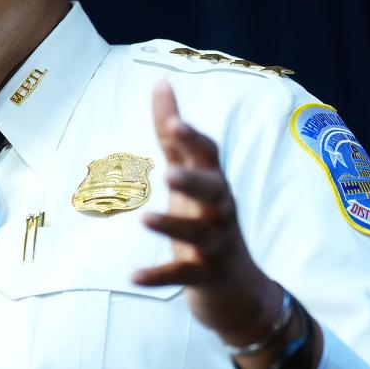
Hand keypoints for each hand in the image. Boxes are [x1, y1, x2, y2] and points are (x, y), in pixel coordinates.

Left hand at [133, 81, 283, 347]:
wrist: (237, 287)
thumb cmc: (207, 217)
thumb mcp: (190, 174)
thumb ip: (172, 133)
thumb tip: (160, 82)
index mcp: (214, 182)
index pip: (209, 155)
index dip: (193, 139)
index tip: (174, 123)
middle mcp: (219, 210)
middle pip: (213, 192)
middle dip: (193, 182)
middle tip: (168, 174)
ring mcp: (214, 244)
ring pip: (197, 233)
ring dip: (171, 225)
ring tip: (143, 220)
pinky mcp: (205, 275)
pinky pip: (182, 274)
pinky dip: (159, 276)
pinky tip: (132, 276)